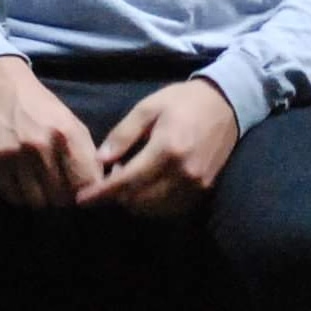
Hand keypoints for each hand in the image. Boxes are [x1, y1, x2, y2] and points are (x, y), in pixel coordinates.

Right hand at [0, 57, 101, 208]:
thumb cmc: (40, 105)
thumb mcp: (71, 122)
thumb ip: (86, 154)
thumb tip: (100, 186)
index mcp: (67, 133)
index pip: (86, 183)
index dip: (89, 194)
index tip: (86, 194)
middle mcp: (42, 146)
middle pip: (62, 197)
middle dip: (65, 198)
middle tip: (63, 191)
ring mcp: (16, 155)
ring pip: (38, 202)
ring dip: (43, 200)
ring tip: (43, 188)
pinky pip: (13, 196)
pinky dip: (21, 196)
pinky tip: (24, 185)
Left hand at [76, 80, 239, 218]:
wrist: (227, 104)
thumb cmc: (183, 101)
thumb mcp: (148, 108)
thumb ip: (123, 135)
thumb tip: (100, 160)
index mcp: (166, 149)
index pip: (126, 182)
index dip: (101, 194)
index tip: (82, 199)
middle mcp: (183, 172)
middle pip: (138, 201)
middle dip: (117, 196)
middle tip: (111, 176)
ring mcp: (196, 184)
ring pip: (154, 210)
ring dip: (134, 202)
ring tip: (130, 179)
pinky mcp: (204, 190)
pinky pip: (172, 209)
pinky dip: (153, 204)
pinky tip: (148, 187)